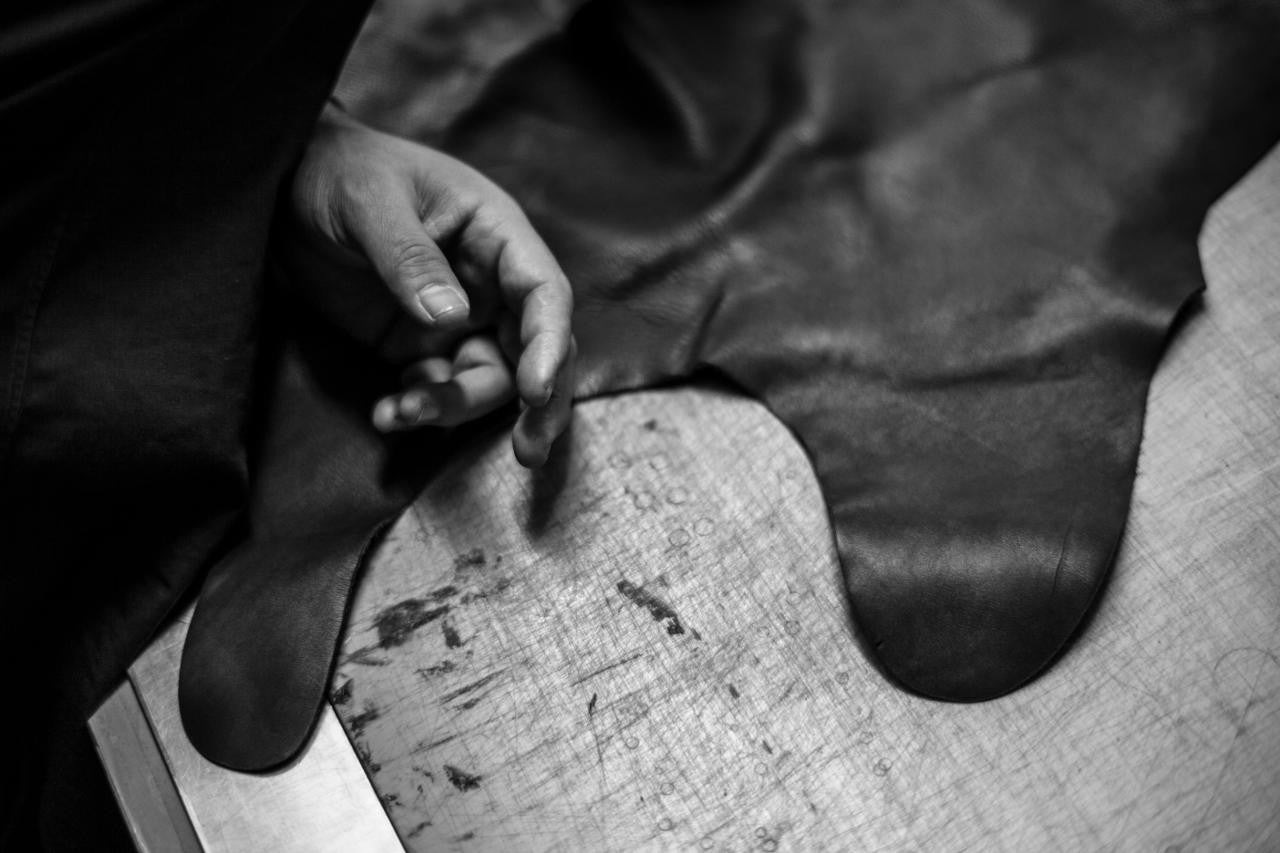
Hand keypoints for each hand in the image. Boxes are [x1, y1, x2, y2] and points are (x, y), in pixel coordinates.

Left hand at [277, 104, 574, 466]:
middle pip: (535, 351)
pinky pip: (440, 390)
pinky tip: (386, 412)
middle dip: (537, 405)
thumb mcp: (368, 201)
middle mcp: (490, 282)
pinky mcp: (421, 347)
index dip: (550, 344)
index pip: (544, 294)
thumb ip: (410, 257)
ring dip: (455, 408)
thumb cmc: (337, 171)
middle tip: (528, 454)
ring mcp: (459, 319)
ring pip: (488, 380)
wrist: (281, 190)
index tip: (535, 393)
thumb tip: (452, 319)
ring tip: (401, 413)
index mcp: (496, 234)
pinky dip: (420, 410)